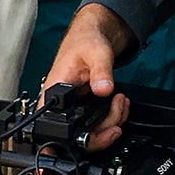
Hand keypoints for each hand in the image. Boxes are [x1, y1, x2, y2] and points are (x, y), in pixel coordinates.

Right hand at [44, 3, 134, 150]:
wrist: (92, 35)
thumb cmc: (85, 40)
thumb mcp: (96, 53)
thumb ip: (101, 71)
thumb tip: (103, 89)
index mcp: (53, 92)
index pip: (57, 128)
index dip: (75, 139)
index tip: (99, 133)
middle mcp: (60, 105)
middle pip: (79, 136)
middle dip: (104, 129)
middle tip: (118, 110)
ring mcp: (74, 108)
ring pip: (92, 132)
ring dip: (112, 121)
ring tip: (121, 102)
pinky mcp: (85, 107)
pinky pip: (99, 122)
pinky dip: (113, 116)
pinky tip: (119, 103)